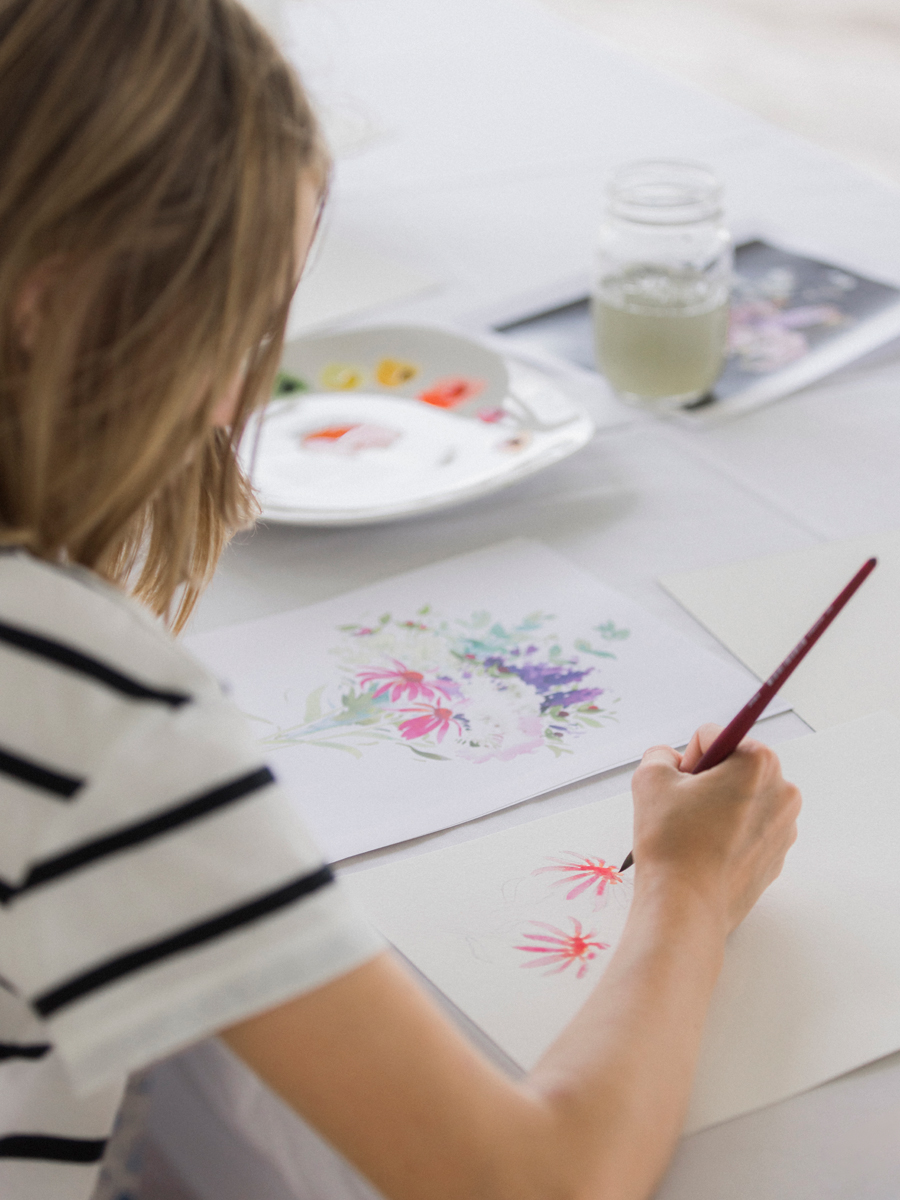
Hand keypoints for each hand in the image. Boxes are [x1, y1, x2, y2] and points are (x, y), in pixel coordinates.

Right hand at [631, 724, 800, 932]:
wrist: (686, 907)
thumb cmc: (672, 842)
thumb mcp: (650, 779)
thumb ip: (660, 754)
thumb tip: (673, 762)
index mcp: (759, 763)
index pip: (714, 737)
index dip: (687, 758)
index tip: (680, 785)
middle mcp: (782, 790)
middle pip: (733, 766)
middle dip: (707, 781)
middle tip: (683, 809)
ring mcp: (784, 827)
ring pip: (741, 798)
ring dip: (717, 806)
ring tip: (693, 834)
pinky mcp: (777, 856)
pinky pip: (748, 829)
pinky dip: (727, 833)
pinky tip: (706, 852)